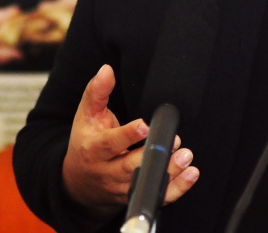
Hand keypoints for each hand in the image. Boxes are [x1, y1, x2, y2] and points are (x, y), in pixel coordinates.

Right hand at [62, 64, 199, 217]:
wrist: (78, 183)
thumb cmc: (85, 142)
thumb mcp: (85, 116)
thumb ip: (97, 92)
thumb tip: (107, 69)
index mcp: (93, 149)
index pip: (110, 143)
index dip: (127, 135)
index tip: (145, 125)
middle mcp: (106, 171)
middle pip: (130, 167)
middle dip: (153, 156)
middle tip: (176, 142)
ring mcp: (120, 188)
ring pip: (145, 184)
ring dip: (169, 173)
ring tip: (186, 158)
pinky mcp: (133, 197)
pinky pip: (155, 197)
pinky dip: (175, 189)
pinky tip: (189, 175)